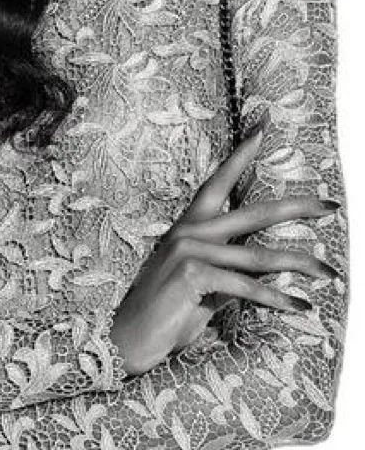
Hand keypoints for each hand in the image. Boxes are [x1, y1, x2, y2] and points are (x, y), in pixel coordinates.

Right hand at [110, 115, 340, 374]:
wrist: (129, 337)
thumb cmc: (168, 312)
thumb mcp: (205, 283)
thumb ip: (233, 267)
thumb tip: (273, 267)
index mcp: (190, 225)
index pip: (221, 179)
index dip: (244, 151)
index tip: (264, 123)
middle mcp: (190, 231)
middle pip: (254, 212)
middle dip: (298, 207)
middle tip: (331, 205)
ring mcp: (190, 250)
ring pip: (259, 255)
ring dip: (300, 265)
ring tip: (329, 273)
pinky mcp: (194, 275)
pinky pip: (247, 287)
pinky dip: (277, 298)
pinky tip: (300, 305)